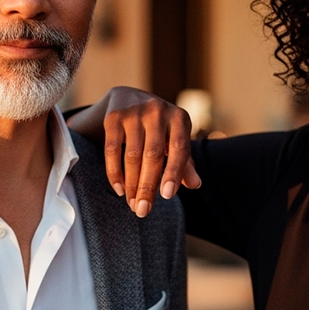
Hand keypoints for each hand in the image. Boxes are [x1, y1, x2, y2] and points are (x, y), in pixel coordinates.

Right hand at [67, 86, 200, 217]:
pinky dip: (114, 172)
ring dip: (131, 184)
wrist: (130, 98)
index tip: (167, 196)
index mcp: (179, 118)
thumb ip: (185, 163)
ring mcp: (135, 113)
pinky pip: (112, 150)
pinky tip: (119, 189)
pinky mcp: (114, 117)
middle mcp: (158, 112)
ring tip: (132, 204)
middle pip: (153, 155)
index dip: (174, 172)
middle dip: (147, 186)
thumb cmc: (160, 128)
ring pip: (132, 155)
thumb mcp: (176, 140)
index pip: (180, 148)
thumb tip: (195, 185)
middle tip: (143, 211)